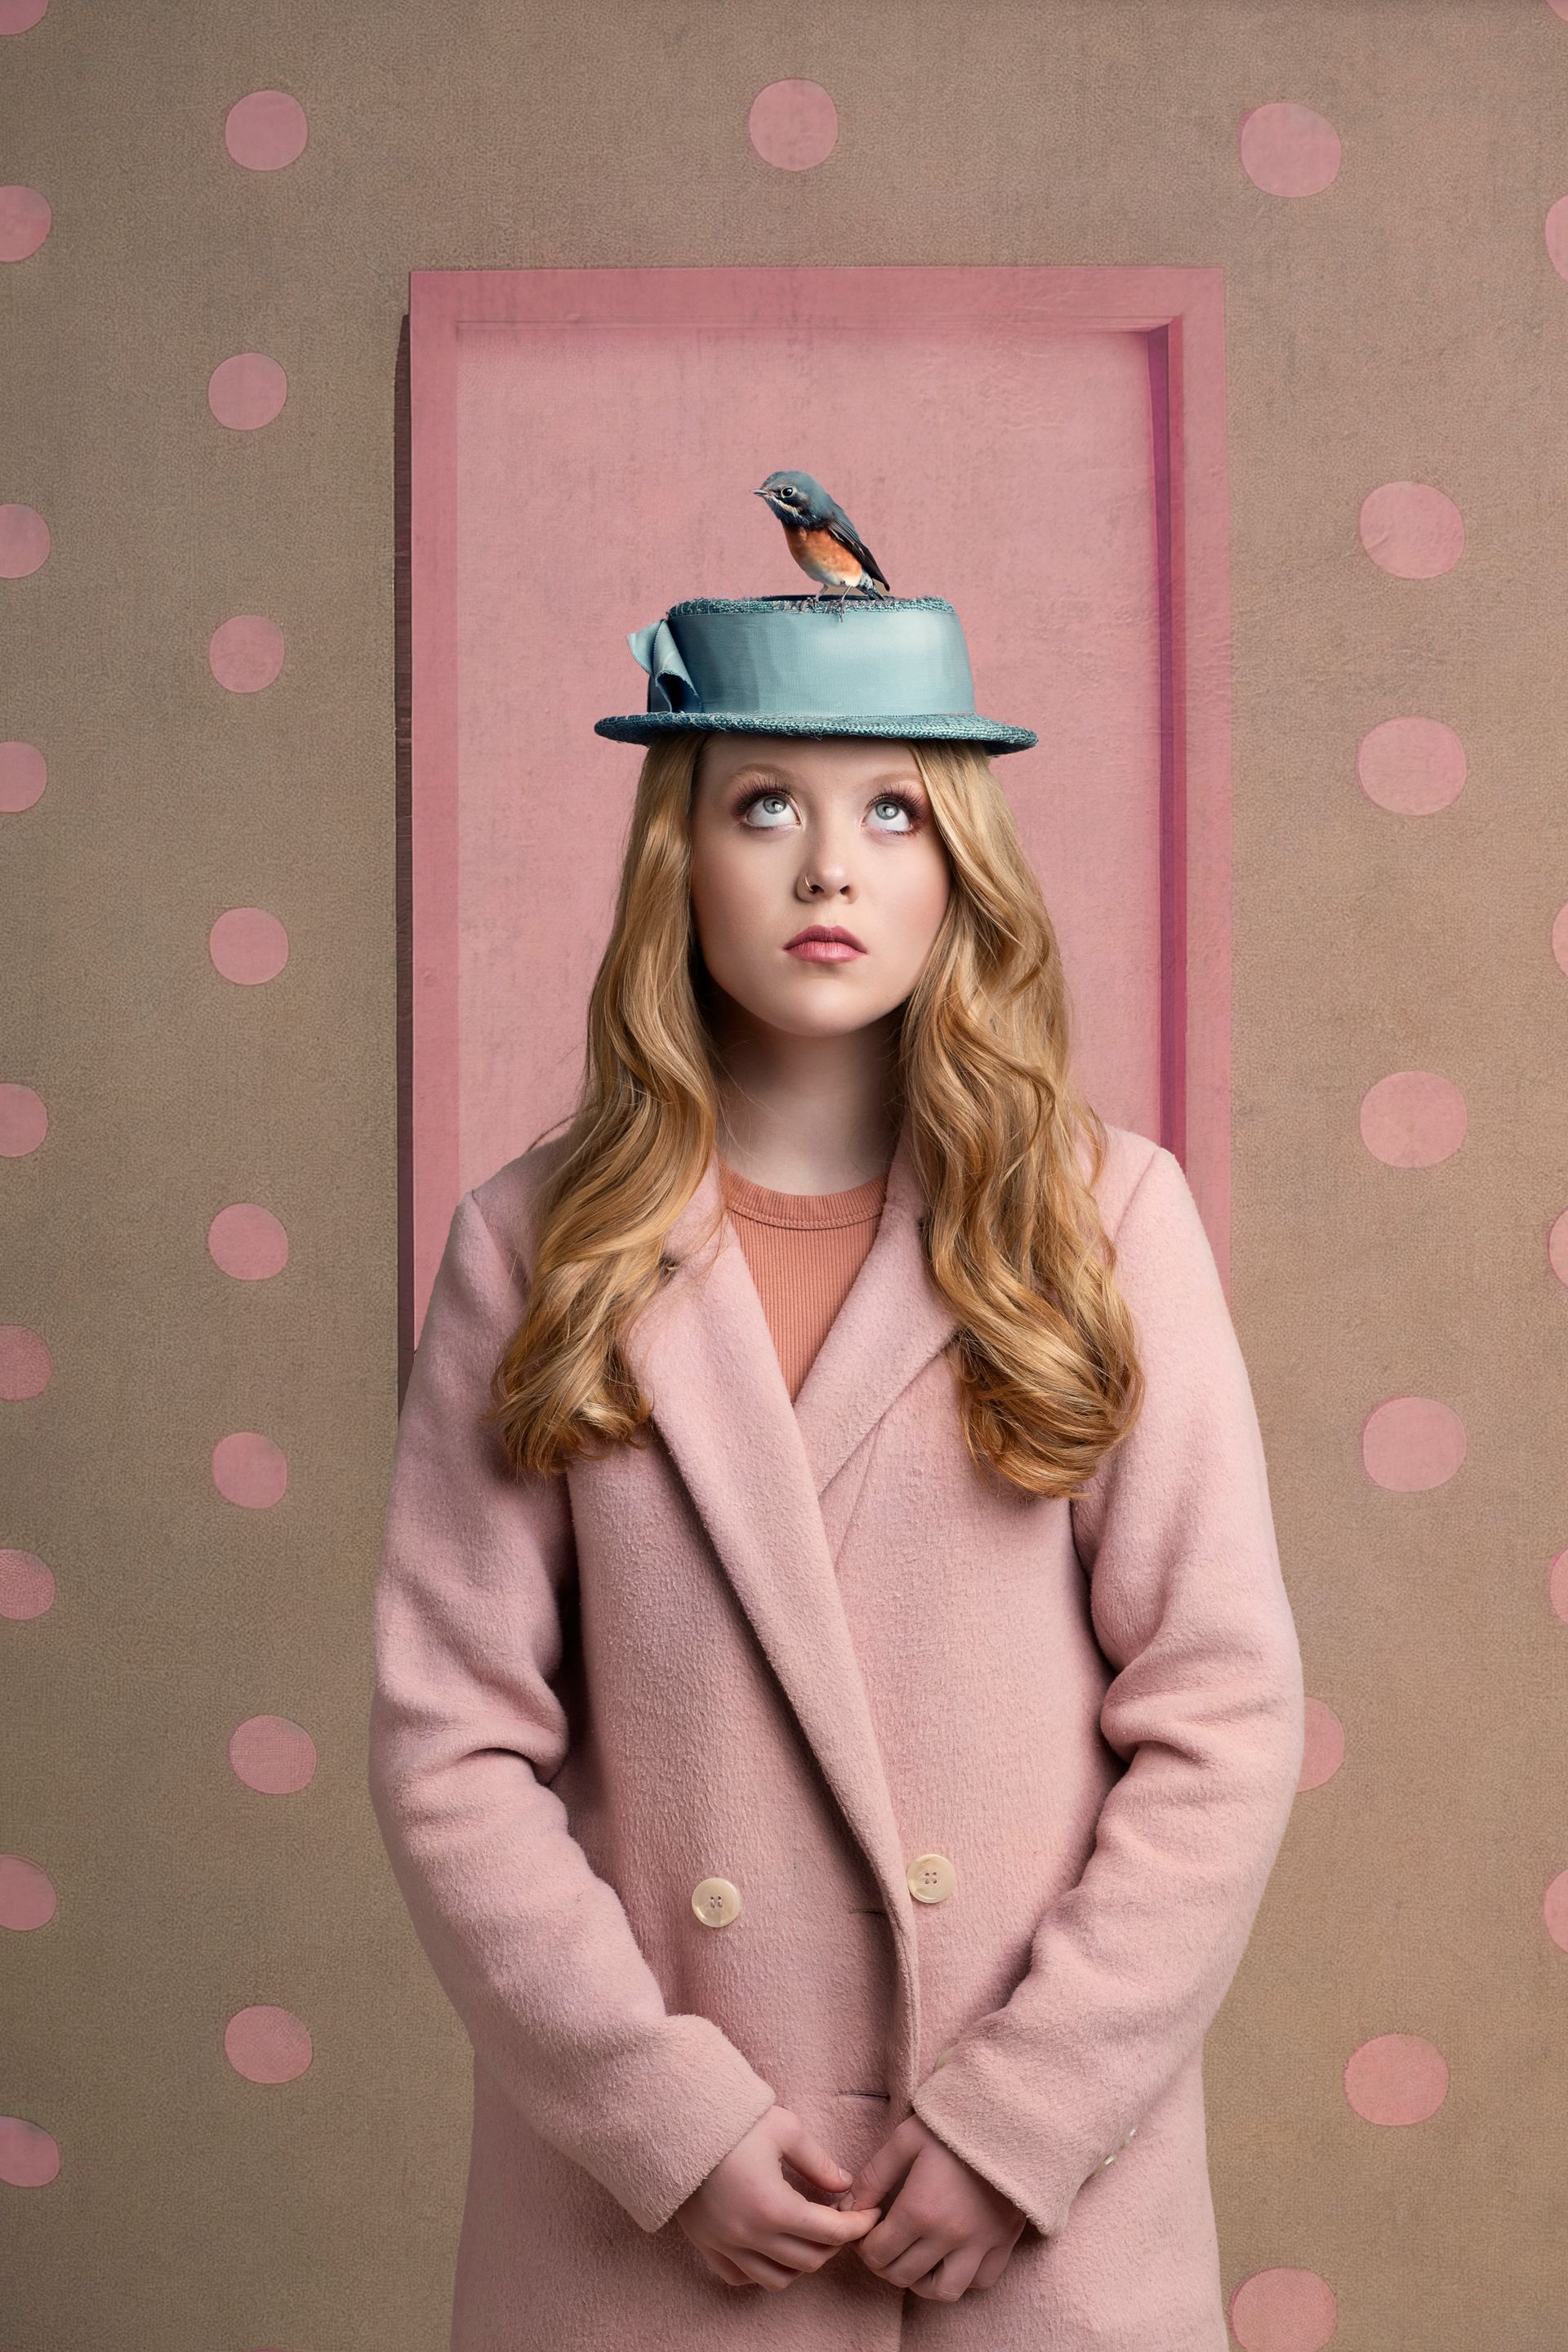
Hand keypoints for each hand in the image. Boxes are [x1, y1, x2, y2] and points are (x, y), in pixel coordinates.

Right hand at [675, 2104, 880, 2291]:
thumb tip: (845, 2185)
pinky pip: (742, 2278)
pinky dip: (763, 2271)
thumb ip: (818, 2162)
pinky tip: (773, 2247)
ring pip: (778, 2279)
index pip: (830, 2233)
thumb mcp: (784, 2129)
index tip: (871, 2214)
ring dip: (802, 2262)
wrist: (677, 2122)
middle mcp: (749, 2236)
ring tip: (810, 2234)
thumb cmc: (733, 2120)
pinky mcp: (706, 2246)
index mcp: (773, 2207)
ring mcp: (725, 2245)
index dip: (857, 2226)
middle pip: (809, 2261)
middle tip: (840, 2217)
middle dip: (833, 2243)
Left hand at [835, 2114, 1025, 2300]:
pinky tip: (950, 2257)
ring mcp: (980, 2244)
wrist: (1008, 2119)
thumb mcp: (905, 2139)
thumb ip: (873, 2176)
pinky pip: (980, 2282)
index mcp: (921, 2210)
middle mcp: (950, 2236)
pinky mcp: (1004, 2243)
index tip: (866, 2230)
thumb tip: (850, 2208)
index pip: (878, 2253)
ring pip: (943, 2291)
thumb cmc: (952, 2125)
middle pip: (903, 2275)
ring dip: (921, 2282)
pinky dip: (961, 2279)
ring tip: (914, 2258)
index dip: (863, 2246)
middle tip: (882, 2244)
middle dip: (883, 2264)